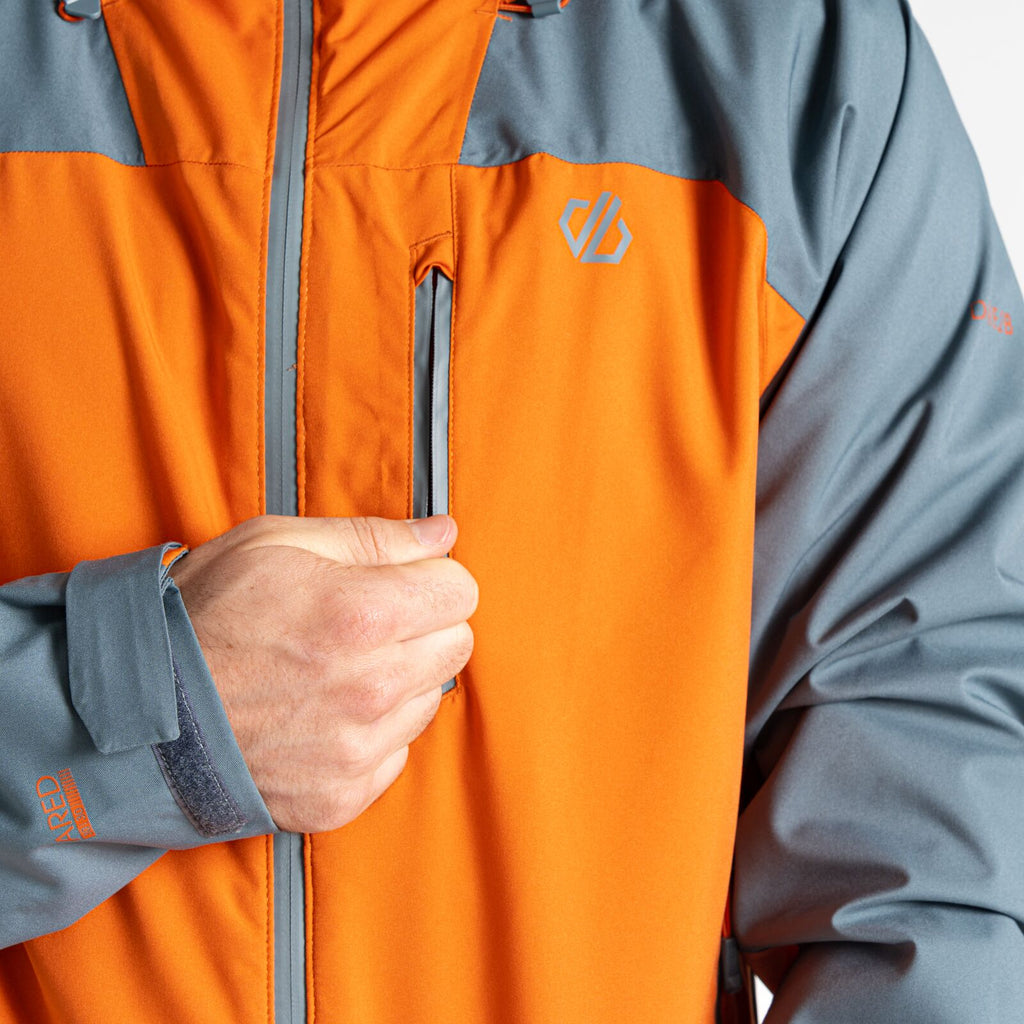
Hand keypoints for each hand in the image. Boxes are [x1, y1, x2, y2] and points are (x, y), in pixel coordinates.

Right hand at [170, 514, 476, 832]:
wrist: (138, 709)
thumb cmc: (200, 618)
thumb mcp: (276, 542)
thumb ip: (375, 537)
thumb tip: (443, 532)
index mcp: (363, 614)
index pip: (462, 591)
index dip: (432, 579)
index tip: (404, 583)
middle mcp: (371, 688)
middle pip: (456, 645)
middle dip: (423, 626)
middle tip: (367, 623)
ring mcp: (357, 749)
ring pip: (429, 699)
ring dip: (399, 681)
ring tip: (336, 669)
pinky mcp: (341, 796)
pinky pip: (396, 753)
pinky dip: (372, 733)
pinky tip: (324, 714)